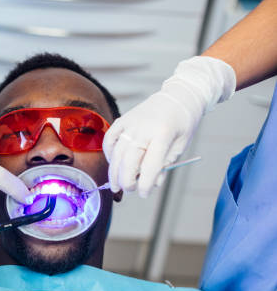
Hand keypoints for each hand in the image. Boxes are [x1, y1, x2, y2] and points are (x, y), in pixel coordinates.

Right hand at [103, 56, 235, 197]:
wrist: (179, 96)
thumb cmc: (182, 123)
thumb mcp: (180, 146)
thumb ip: (165, 165)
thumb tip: (151, 183)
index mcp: (163, 134)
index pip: (150, 165)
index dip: (146, 183)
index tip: (144, 193)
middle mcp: (144, 128)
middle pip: (129, 160)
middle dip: (126, 179)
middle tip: (128, 190)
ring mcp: (131, 123)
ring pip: (116, 152)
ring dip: (114, 172)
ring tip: (116, 185)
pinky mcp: (123, 120)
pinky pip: (110, 139)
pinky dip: (108, 153)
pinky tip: (113, 163)